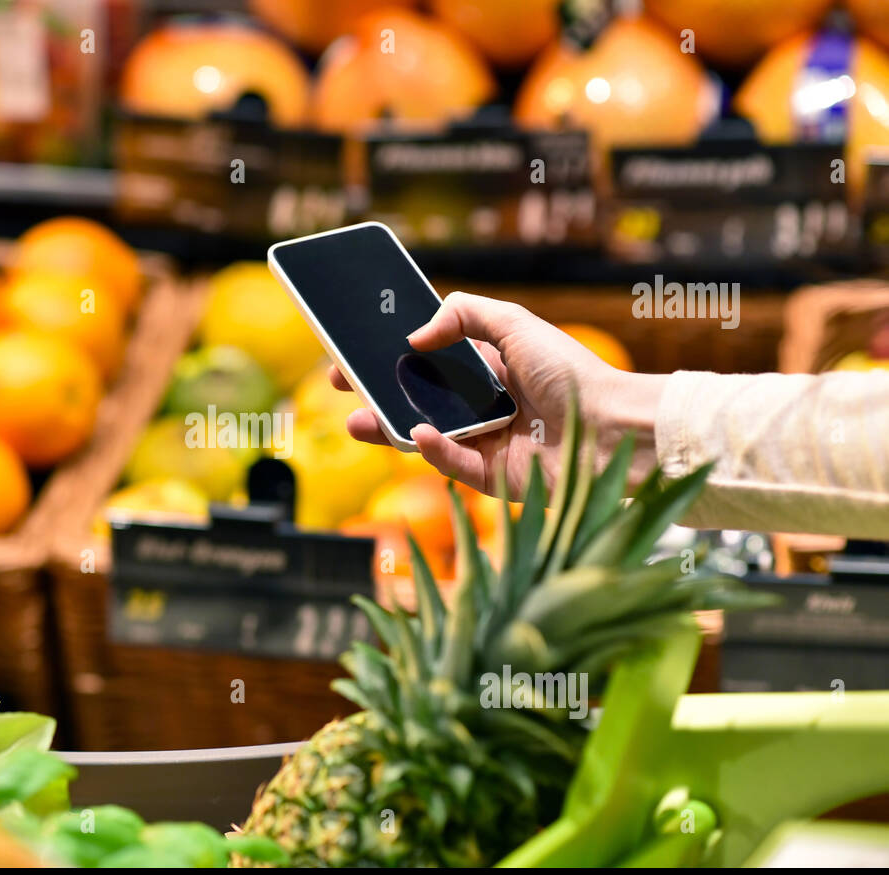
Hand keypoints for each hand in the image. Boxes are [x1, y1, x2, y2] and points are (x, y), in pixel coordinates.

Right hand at [332, 292, 666, 497]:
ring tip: (357, 421)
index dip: (388, 356)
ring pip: (423, 436)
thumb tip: (415, 334)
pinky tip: (418, 435)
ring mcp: (482, 443)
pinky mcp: (490, 478)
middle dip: (374, 393)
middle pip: (414, 400)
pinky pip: (451, 464)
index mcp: (485, 370)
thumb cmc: (575, 375)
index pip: (425, 361)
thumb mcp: (517, 325)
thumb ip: (465, 314)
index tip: (353, 350)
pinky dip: (432, 450)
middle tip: (341, 385)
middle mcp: (479, 407)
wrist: (615, 429)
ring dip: (387, 428)